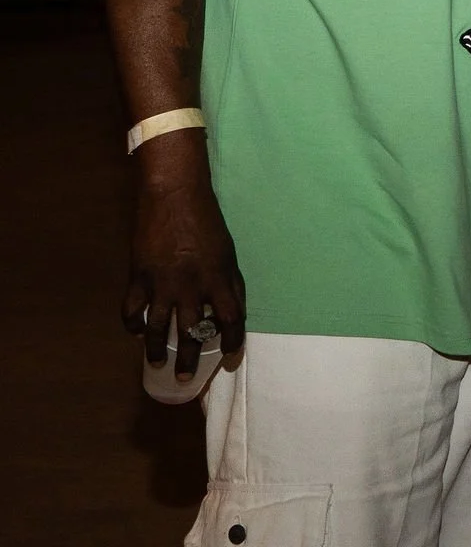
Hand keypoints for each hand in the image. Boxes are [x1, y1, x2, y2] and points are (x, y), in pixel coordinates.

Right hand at [122, 145, 244, 380]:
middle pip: (192, 332)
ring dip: (156, 349)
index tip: (230, 358)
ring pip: (157, 327)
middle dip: (190, 358)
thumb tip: (234, 314)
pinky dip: (132, 324)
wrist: (175, 197)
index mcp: (219, 280)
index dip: (232, 342)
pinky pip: (131, 309)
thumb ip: (231, 285)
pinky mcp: (138, 276)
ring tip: (157, 364)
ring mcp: (162, 283)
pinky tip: (136, 332)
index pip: (230, 320)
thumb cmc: (208, 225)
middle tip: (187, 378)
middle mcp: (191, 286)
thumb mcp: (229, 255)